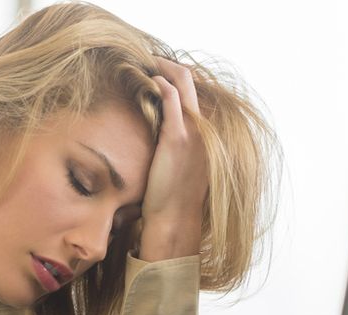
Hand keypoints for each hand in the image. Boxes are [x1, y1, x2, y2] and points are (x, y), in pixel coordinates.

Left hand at [138, 58, 208, 261]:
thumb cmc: (172, 202)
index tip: (158, 74)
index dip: (177, 80)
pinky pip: (171, 99)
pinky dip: (159, 84)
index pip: (194, 95)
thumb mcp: (178, 173)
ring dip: (162, 69)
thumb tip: (160, 147)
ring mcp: (192, 133)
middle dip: (169, 66)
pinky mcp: (177, 139)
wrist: (175, 221)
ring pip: (182, 85)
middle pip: (190, 83)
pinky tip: (146, 80)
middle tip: (148, 60)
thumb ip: (174, 153)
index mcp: (204, 138)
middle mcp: (203, 131)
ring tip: (143, 64)